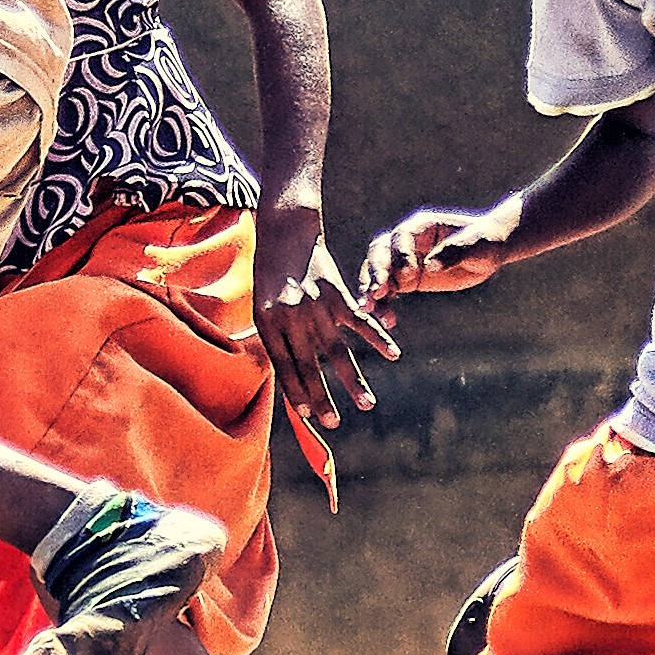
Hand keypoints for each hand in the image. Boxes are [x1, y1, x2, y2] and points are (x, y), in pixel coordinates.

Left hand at [253, 203, 394, 426]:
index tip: (306, 415)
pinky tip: (393, 354)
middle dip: (322, 398)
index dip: (296, 392)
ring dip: (354, 380)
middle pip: (310, 365)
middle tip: (333, 423)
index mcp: (269, 323)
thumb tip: (289, 376)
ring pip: (338, 350)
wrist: (286, 232)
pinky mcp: (337, 293)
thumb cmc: (270, 274)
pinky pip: (360, 322)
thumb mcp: (261, 307)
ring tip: (367, 404)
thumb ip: (276, 338)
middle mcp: (292, 317)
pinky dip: (378, 338)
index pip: (284, 367)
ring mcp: (316, 306)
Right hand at [358, 205, 512, 313]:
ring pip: (378, 273)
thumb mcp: (475, 246)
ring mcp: (403, 260)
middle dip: (376, 273)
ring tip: (370, 310)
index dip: (400, 255)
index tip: (406, 274)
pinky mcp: (406, 279)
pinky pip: (388, 290)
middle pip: (380, 253)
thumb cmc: (484, 241)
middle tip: (375, 293)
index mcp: (422, 226)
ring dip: (372, 291)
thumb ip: (453, 253)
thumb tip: (430, 265)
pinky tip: (386, 320)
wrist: (488, 251)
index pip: (402, 237)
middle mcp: (406, 241)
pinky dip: (383, 303)